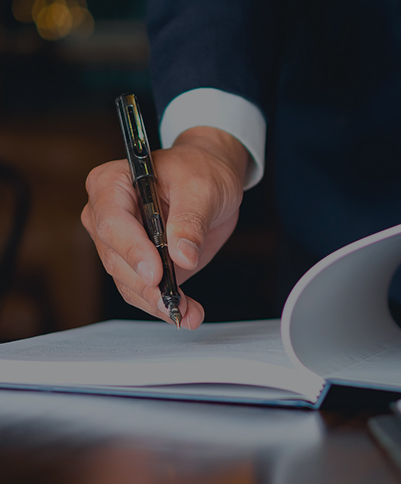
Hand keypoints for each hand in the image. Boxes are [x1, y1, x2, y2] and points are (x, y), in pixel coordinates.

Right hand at [82, 126, 248, 328]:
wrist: (211, 178)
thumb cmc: (201, 170)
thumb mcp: (202, 188)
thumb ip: (190, 221)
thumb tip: (182, 256)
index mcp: (111, 184)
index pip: (112, 222)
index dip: (132, 250)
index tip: (155, 273)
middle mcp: (106, 214)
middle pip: (115, 258)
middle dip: (145, 284)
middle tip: (173, 301)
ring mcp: (120, 242)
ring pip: (126, 281)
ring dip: (156, 301)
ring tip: (186, 312)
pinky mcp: (137, 263)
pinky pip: (142, 290)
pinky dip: (163, 305)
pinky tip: (186, 313)